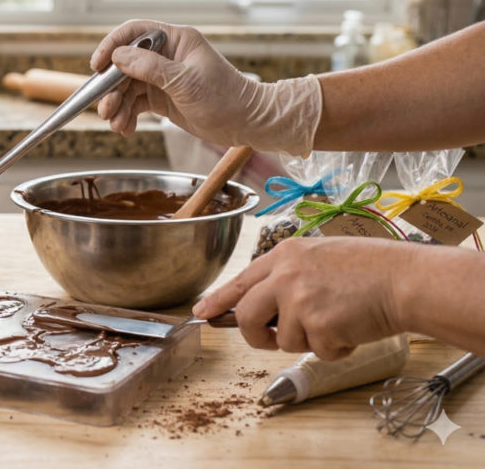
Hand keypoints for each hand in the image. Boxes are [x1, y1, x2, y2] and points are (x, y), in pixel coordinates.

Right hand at [91, 19, 321, 155]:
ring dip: (117, 105)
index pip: (134, 32)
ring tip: (116, 124)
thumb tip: (118, 56)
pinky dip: (127, 116)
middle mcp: (166, 56)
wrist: (247, 123)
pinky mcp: (162, 98)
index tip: (96, 65)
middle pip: (125, 64)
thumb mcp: (185, 82)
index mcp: (175, 40)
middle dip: (112, 87)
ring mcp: (162, 78)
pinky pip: (135, 103)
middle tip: (105, 108)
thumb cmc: (225, 97)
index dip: (111, 46)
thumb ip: (150, 68)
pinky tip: (126, 128)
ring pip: (127, 87)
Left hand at [191, 237, 412, 359]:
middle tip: (274, 339)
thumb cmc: (370, 269)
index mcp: (284, 255)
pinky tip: (353, 327)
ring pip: (285, 340)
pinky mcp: (317, 325)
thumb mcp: (319, 258)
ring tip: (338, 319)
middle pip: (248, 317)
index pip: (240, 281)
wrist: (405, 279)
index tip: (202, 312)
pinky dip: (336, 348)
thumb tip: (263, 304)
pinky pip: (317, 351)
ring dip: (311, 340)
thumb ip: (288, 277)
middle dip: (258, 336)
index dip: (218, 300)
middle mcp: (285, 275)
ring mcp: (299, 300)